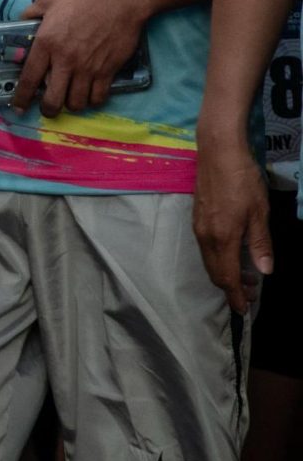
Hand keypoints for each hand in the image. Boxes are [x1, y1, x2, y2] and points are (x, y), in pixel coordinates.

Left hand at [11, 0, 148, 114]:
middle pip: (53, 100)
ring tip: (69, 98)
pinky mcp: (108, 71)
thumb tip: (21, 23)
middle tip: (47, 108)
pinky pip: (99, 98)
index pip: (29, 78)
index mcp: (46, 43)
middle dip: (47, 110)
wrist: (120, 0)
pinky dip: (92, 100)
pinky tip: (89, 94)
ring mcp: (88, 68)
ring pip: (77, 103)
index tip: (17, 107)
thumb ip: (31, 13)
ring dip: (71, 105)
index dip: (21, 97)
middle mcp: (65, 60)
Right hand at [194, 135, 274, 313]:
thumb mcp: (260, 213)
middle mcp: (205, 236)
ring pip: (208, 260)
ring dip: (224, 273)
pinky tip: (231, 254)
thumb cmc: (242, 180)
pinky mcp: (197, 217)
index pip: (226, 277)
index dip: (235, 296)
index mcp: (222, 238)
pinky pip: (205, 248)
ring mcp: (198, 226)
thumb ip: (260, 244)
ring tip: (244, 275)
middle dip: (230, 287)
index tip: (245, 309)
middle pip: (214, 272)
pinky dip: (217, 259)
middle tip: (250, 293)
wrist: (218, 151)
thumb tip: (264, 271)